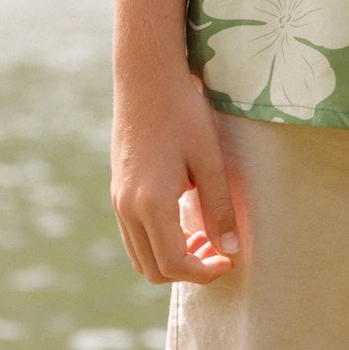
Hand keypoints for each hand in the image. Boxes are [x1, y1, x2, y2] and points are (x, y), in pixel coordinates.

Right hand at [111, 66, 239, 285]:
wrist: (145, 77)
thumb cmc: (182, 112)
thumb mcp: (209, 158)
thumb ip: (218, 207)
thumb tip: (230, 251)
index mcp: (151, 202)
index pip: (175, 263)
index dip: (204, 272)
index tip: (229, 261)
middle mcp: (128, 207)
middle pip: (154, 269)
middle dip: (188, 270)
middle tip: (219, 249)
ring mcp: (118, 200)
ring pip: (140, 256)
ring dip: (172, 258)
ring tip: (204, 235)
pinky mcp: (117, 190)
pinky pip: (134, 235)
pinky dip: (158, 242)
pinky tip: (184, 218)